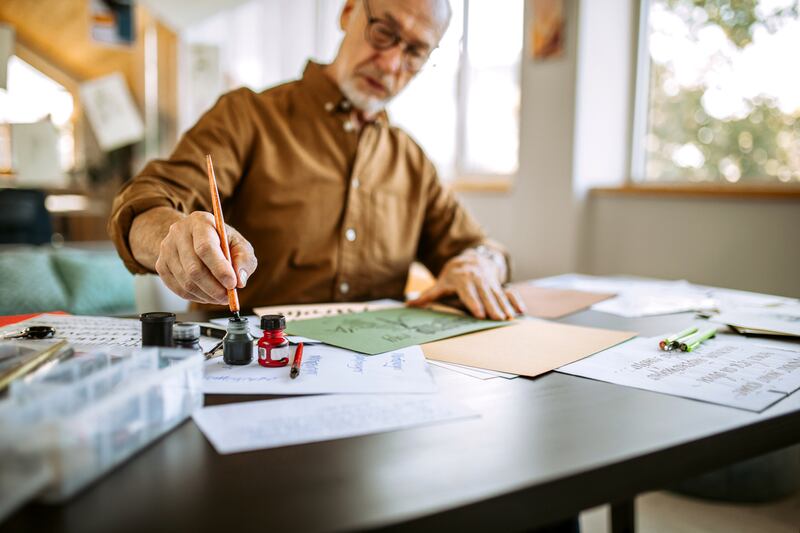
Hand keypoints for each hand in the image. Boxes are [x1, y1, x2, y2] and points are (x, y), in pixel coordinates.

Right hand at [154, 211, 256, 303]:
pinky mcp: (161, 265)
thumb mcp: (239, 244)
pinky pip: (178, 289)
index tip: (232, 284)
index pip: (205, 247)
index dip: (220, 269)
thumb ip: (244, 259)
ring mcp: (167, 249)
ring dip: (207, 295)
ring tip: (220, 296)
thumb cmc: (220, 240)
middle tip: (228, 296)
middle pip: (194, 268)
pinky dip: (196, 297)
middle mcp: (179, 232)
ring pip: (186, 282)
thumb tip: (239, 280)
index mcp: (200, 221)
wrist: (193, 237)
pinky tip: (207, 294)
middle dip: (214, 288)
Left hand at [408, 249, 525, 319]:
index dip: (474, 303)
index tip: (480, 314)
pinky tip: (521, 310)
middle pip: (486, 294)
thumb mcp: (441, 283)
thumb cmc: (454, 275)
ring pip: (498, 294)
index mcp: (462, 279)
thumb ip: (428, 296)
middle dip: (492, 307)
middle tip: (499, 319)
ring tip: (509, 318)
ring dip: (504, 306)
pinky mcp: (499, 283)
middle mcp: (477, 278)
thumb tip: (409, 305)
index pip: (469, 292)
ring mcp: (490, 280)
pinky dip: (516, 300)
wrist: (472, 257)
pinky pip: (509, 291)